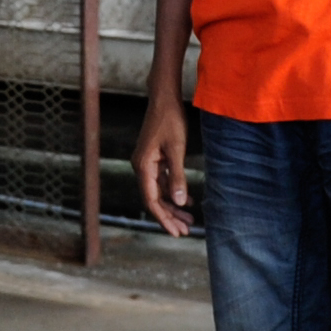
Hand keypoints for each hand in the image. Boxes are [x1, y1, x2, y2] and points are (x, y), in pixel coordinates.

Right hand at [134, 89, 195, 237]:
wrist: (164, 98)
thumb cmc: (170, 120)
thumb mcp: (177, 149)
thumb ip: (178, 177)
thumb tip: (180, 202)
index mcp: (143, 167)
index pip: (151, 201)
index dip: (164, 218)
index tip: (176, 232)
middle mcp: (141, 167)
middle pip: (154, 199)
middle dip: (170, 216)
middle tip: (185, 230)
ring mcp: (147, 163)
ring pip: (158, 191)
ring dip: (173, 206)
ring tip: (189, 220)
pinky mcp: (154, 158)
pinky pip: (162, 181)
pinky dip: (173, 191)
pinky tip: (188, 200)